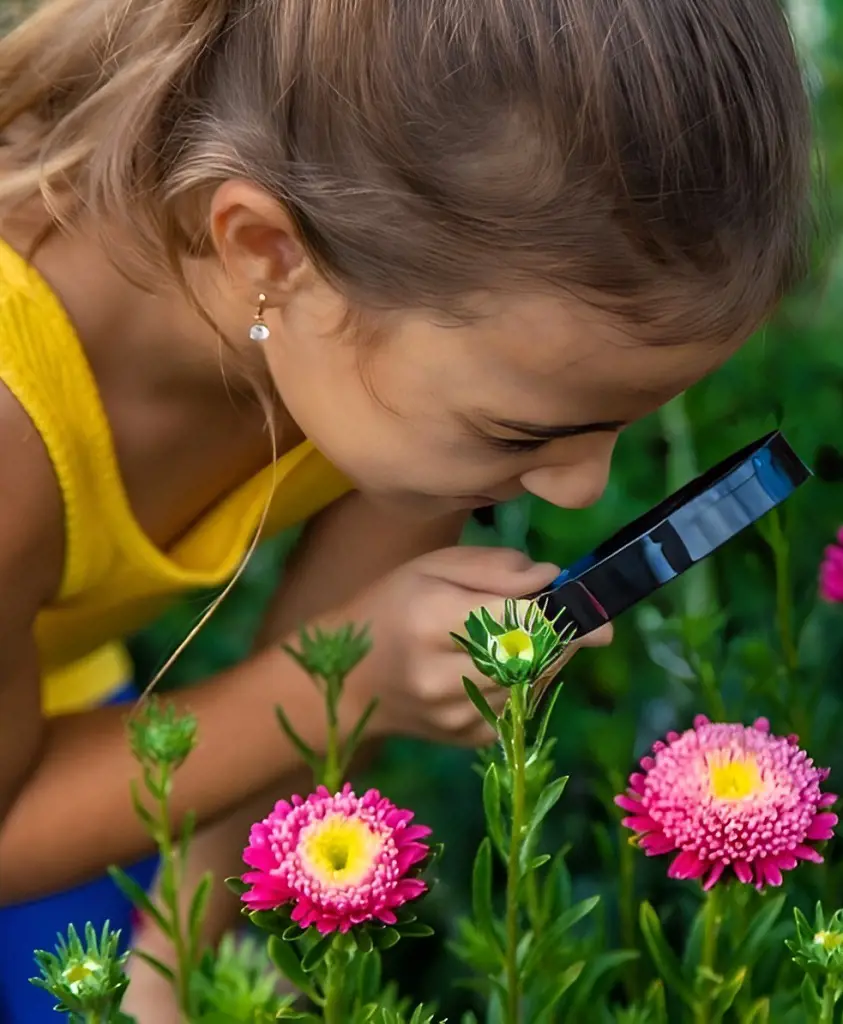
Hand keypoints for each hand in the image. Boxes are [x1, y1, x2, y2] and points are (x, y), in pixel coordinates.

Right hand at [333, 547, 610, 748]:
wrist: (348, 682)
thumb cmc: (391, 606)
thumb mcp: (433, 567)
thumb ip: (495, 567)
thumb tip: (553, 579)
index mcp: (430, 620)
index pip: (517, 620)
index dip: (562, 614)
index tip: (590, 607)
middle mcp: (442, 674)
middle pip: (533, 656)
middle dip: (565, 636)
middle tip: (579, 620)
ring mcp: (455, 714)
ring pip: (534, 683)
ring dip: (547, 658)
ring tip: (526, 636)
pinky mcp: (466, 737)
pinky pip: (521, 708)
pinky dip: (527, 684)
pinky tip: (504, 666)